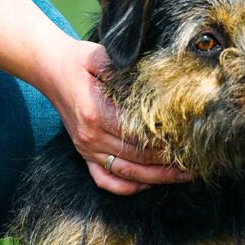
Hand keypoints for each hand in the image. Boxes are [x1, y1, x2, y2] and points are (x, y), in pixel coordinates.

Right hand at [36, 38, 190, 194]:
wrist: (48, 68)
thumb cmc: (80, 61)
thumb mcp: (102, 57)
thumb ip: (127, 71)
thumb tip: (161, 80)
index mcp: (96, 112)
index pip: (139, 135)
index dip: (166, 141)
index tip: (190, 141)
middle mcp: (91, 136)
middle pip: (137, 158)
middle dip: (170, 163)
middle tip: (196, 161)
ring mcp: (86, 148)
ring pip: (127, 173)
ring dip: (157, 178)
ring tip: (184, 175)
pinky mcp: (83, 154)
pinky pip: (105, 181)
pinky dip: (128, 187)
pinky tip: (149, 183)